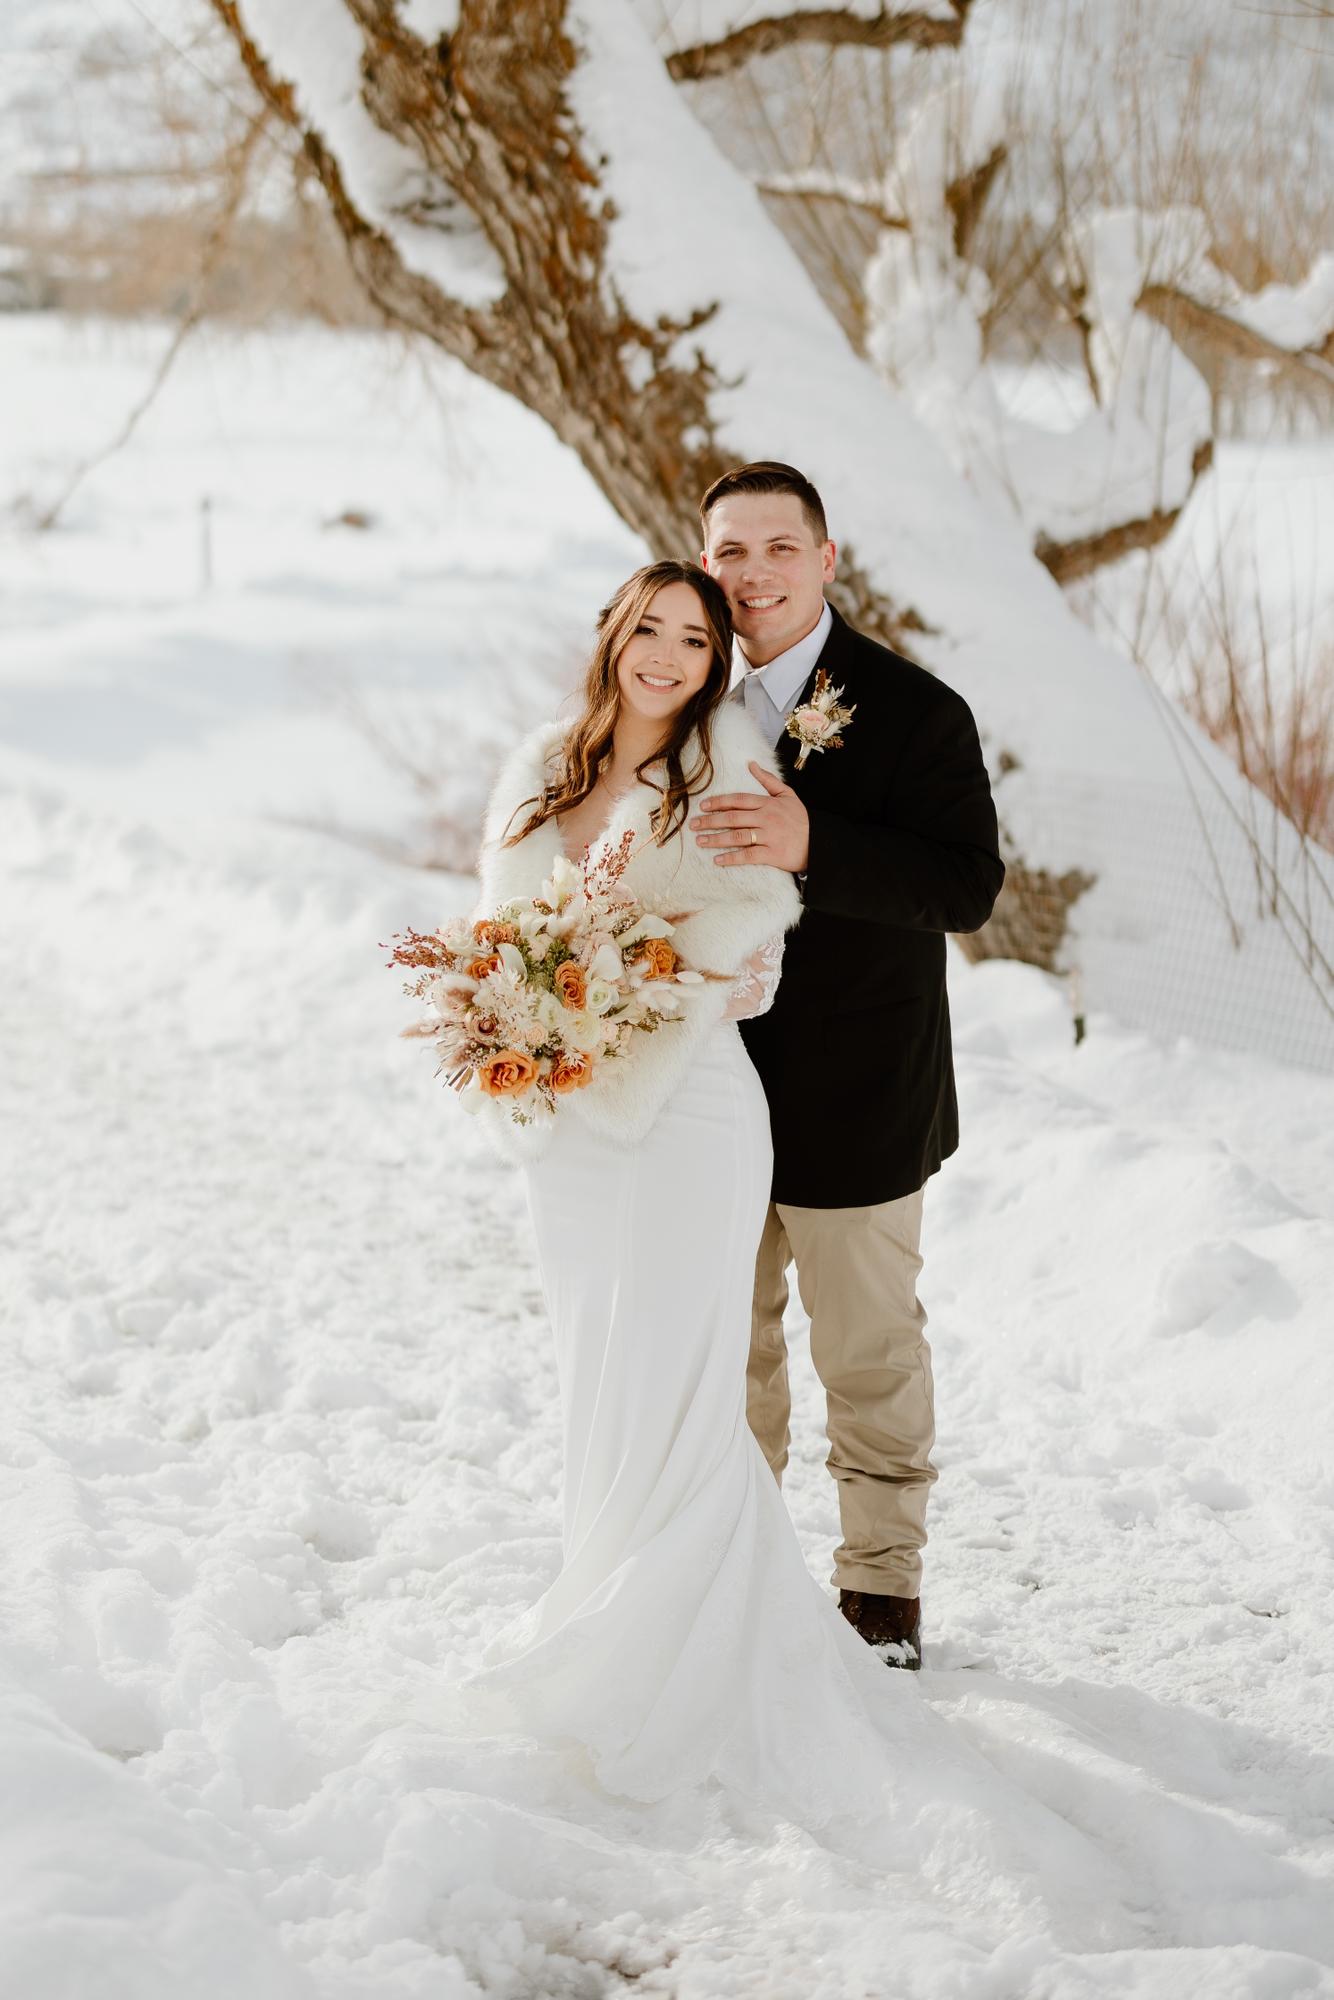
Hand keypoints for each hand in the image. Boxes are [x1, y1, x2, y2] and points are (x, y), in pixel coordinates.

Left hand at [691, 762, 809, 872]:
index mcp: (768, 803)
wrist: (820, 843)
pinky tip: (718, 860)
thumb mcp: (788, 795)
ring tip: (700, 841)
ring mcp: (769, 836)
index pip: (738, 800)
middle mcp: (767, 818)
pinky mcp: (773, 854)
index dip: (719, 803)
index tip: (702, 806)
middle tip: (694, 825)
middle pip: (733, 818)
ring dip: (716, 839)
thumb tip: (751, 764)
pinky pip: (748, 856)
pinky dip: (732, 858)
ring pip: (737, 837)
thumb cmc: (801, 819)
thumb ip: (768, 780)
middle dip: (710, 821)